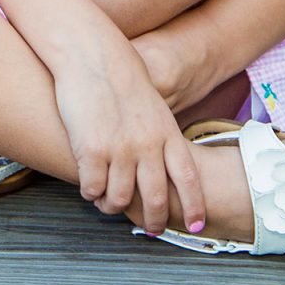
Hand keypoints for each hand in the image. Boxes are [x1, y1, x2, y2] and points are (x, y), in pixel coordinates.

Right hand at [48, 15, 204, 234]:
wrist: (91, 55)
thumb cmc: (119, 77)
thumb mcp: (152, 107)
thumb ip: (158, 136)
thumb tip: (157, 165)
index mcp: (167, 133)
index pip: (188, 179)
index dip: (194, 206)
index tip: (196, 226)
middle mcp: (147, 146)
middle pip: (155, 198)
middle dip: (155, 221)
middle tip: (150, 229)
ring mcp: (120, 150)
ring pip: (119, 199)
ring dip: (113, 207)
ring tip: (108, 204)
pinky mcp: (92, 150)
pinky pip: (93, 189)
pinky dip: (91, 193)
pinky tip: (88, 187)